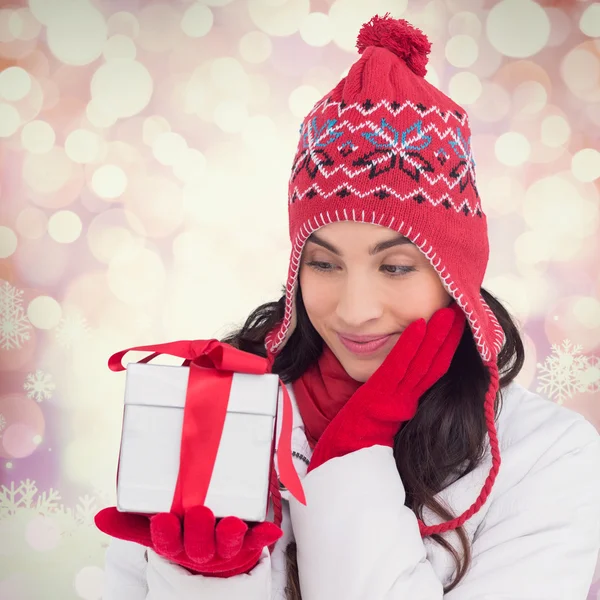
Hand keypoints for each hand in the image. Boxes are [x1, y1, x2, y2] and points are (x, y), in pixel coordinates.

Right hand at [95, 506, 282, 576]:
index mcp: (178, 545)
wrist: (215, 555)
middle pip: (198, 546)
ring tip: (229, 522)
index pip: (167, 543)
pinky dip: (263, 536)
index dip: (166, 534)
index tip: (162, 519)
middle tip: (198, 512)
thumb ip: (131, 524)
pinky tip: (271, 530)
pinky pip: (256, 541)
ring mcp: (225, 548)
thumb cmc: (183, 535)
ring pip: (226, 545)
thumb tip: (100, 518)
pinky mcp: (247, 543)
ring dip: (228, 535)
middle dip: (198, 532)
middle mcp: (201, 549)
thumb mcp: (157, 530)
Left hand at [308, 303, 465, 471]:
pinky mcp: (380, 395)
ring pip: (421, 362)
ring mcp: (395, 396)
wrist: (346, 460)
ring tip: (448, 311)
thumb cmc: (358, 436)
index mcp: (408, 401)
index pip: (433, 370)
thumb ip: (391, 396)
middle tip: (462, 310)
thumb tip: (398, 376)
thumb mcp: (379, 412)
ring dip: (436, 335)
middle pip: (434, 363)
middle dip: (449, 337)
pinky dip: (409, 344)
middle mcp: (407, 398)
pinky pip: (397, 365)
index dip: (447, 347)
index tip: (456, 324)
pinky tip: (418, 324)